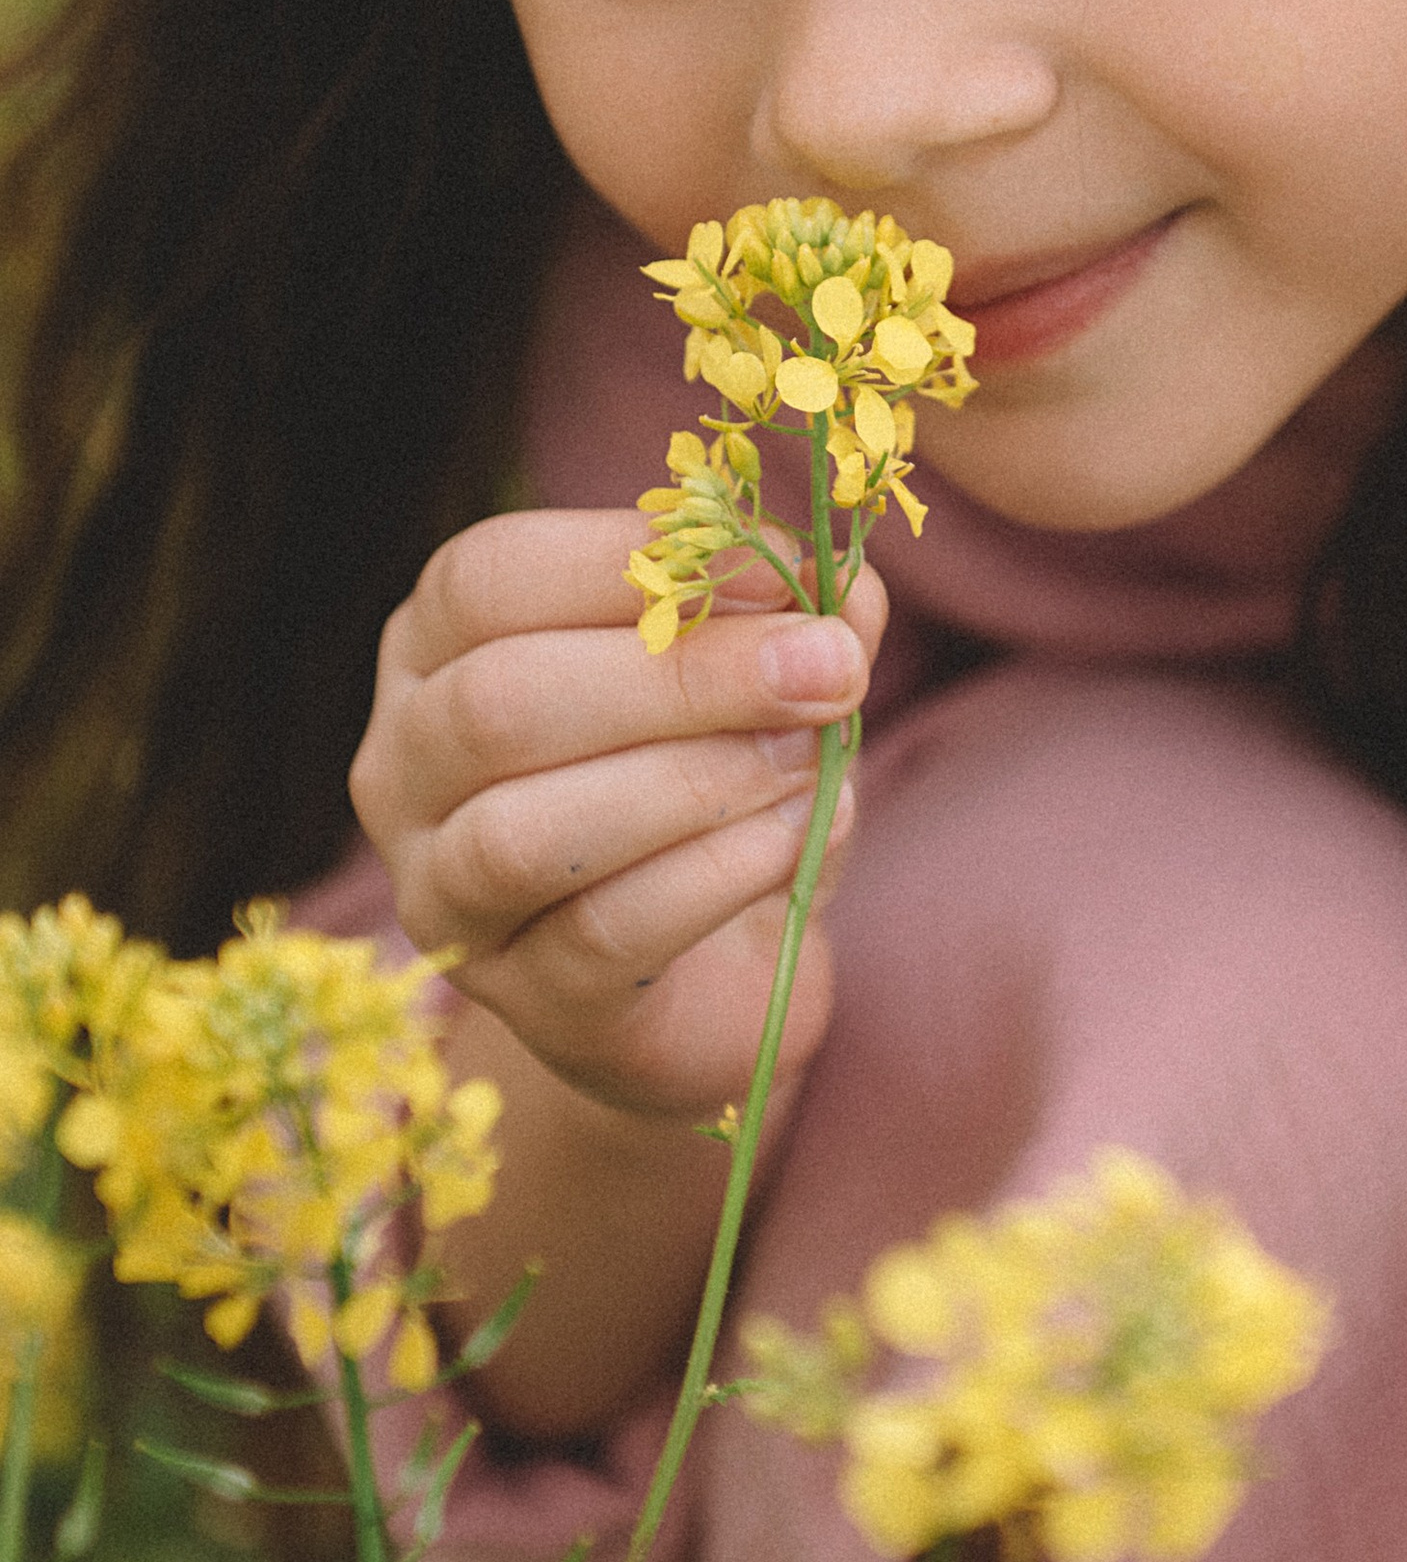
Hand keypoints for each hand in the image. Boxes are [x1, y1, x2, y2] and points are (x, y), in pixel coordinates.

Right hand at [352, 507, 882, 1126]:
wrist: (716, 979)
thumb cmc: (713, 796)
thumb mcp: (760, 692)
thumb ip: (793, 628)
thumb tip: (847, 589)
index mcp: (438, 652)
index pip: (485, 577)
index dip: (627, 561)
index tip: (776, 566)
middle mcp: (405, 769)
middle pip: (499, 700)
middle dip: (684, 676)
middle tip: (825, 670)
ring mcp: (444, 897)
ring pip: (525, 832)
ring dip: (694, 782)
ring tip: (809, 762)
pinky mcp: (525, 999)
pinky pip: (603, 930)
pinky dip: (716, 875)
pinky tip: (795, 842)